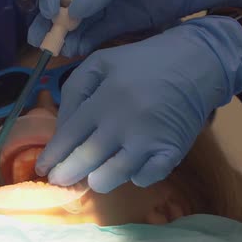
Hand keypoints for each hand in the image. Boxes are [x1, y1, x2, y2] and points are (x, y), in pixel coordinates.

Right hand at [28, 0, 241, 56]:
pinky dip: (84, 42)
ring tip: (56, 50)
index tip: (52, 13)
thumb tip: (74, 10)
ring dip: (65, 35)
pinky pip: (97, 33)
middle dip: (50, 20)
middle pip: (65, 1)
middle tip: (39, 39)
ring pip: (78, 20)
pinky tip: (74, 52)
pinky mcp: (121, 21)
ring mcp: (109, 3)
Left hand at [35, 16, 241, 192]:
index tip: (43, 169)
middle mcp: (123, 123)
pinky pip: (144, 178)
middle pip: (86, 160)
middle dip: (67, 174)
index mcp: (103, 99)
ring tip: (94, 175)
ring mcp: (149, 140)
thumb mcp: (101, 63)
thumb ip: (75, 91)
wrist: (198, 61)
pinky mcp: (172, 152)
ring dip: (98, 180)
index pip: (69, 136)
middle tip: (59, 181)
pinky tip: (131, 166)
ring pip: (112, 176)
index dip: (53, 156)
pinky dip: (134, 177)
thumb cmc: (142, 61)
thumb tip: (61, 128)